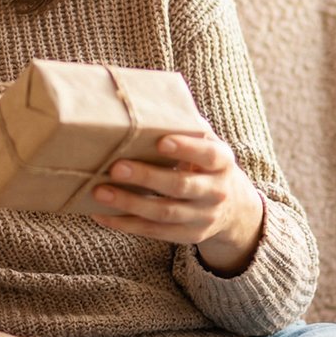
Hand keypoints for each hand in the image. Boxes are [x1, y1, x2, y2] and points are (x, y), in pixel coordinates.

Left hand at [89, 132, 265, 275]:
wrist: (235, 209)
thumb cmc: (208, 165)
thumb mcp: (208, 144)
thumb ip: (187, 126)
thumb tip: (149, 101)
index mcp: (222, 162)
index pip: (207, 155)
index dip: (186, 148)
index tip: (161, 141)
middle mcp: (216, 191)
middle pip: (180, 186)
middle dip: (147, 177)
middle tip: (116, 167)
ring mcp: (202, 217)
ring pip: (164, 213)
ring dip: (130, 202)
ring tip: (100, 191)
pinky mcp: (188, 236)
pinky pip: (154, 232)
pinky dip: (126, 224)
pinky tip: (101, 214)